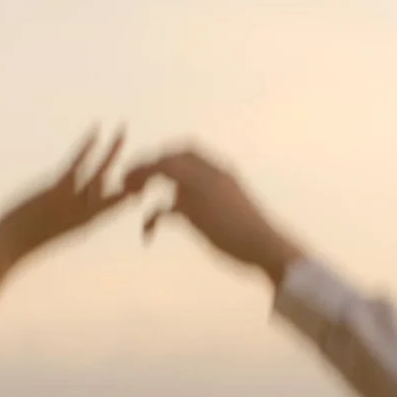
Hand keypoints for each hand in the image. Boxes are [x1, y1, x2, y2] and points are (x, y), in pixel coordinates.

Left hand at [0, 129, 134, 264]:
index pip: (113, 205)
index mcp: (84, 223)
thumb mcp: (47, 230)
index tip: (143, 182)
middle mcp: (84, 212)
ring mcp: (72, 201)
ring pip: (99, 170)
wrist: (9, 248)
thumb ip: (58, 217)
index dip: (129, 193)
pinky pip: (77, 163)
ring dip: (112, 148)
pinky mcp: (58, 190)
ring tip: (122, 130)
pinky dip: (87, 145)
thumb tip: (55, 207)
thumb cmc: (22, 240)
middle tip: (145, 152)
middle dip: (131, 168)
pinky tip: (96, 131)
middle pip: (115, 187)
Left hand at [124, 145, 303, 284]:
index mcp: (221, 171)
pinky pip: (161, 209)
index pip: (187, 149)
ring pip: (161, 171)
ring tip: (128, 194)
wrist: (268, 246)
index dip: (165, 155)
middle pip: (168, 157)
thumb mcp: (234, 205)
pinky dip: (149, 220)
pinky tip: (146, 234)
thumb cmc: (253, 233)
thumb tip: (200, 204)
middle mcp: (210, 175)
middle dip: (145, 164)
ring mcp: (202, 191)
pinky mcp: (194, 213)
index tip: (151, 167)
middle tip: (128, 180)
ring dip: (140, 179)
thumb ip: (215, 197)